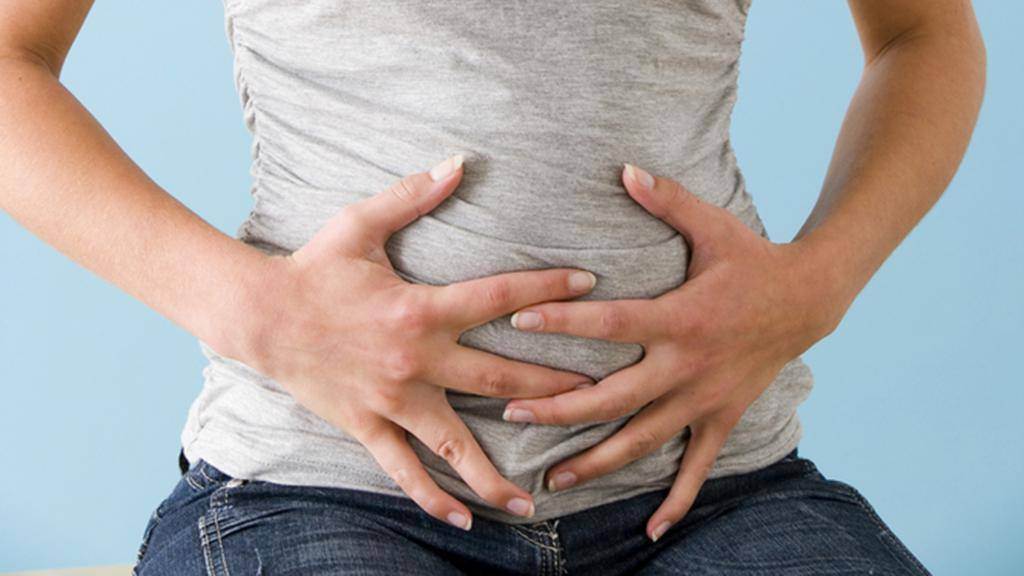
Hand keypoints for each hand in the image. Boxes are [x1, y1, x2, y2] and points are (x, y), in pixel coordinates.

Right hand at [234, 155, 597, 529]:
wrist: (260, 316)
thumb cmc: (313, 268)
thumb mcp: (360, 224)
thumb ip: (413, 195)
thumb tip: (458, 161)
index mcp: (421, 308)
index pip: (500, 298)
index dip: (548, 290)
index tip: (590, 284)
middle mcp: (416, 360)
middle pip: (500, 377)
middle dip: (553, 386)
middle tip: (599, 394)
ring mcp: (394, 400)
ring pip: (456, 445)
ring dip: (497, 474)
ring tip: (534, 502)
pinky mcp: (369, 425)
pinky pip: (404, 471)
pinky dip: (432, 499)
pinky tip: (464, 521)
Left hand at [501, 163, 846, 541]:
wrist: (810, 300)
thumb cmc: (753, 259)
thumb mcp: (715, 225)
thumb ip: (668, 200)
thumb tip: (623, 168)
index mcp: (680, 318)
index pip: (612, 323)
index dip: (564, 322)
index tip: (517, 322)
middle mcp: (687, 366)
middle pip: (614, 396)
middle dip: (560, 406)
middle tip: (510, 413)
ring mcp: (704, 399)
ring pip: (644, 439)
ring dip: (597, 461)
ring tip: (553, 480)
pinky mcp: (721, 417)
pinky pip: (698, 467)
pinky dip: (677, 499)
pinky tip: (653, 529)